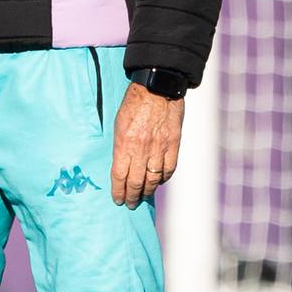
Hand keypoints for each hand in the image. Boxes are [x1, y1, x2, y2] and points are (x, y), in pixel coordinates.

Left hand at [109, 81, 183, 205]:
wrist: (158, 87)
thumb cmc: (133, 104)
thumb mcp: (118, 124)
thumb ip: (120, 146)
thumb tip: (122, 167)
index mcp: (124, 143)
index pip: (119, 176)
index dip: (118, 191)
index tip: (117, 199)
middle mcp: (141, 149)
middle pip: (136, 183)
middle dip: (132, 197)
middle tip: (130, 203)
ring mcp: (159, 148)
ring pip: (153, 180)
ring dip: (147, 192)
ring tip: (143, 196)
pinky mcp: (173, 144)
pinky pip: (169, 169)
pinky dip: (163, 179)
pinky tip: (158, 182)